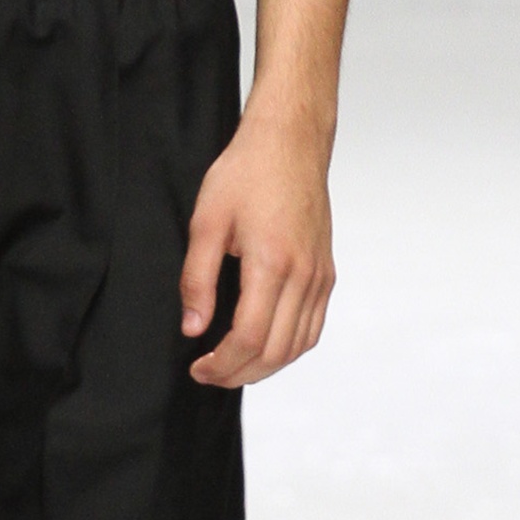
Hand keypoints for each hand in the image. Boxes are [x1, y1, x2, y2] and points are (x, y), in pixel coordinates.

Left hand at [179, 112, 335, 388]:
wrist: (289, 144)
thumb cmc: (247, 174)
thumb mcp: (206, 222)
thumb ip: (196, 280)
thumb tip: (193, 328)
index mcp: (272, 263)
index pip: (248, 338)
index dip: (221, 364)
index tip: (198, 368)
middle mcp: (304, 276)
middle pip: (275, 351)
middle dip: (239, 373)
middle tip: (209, 375)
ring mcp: (320, 276)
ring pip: (298, 345)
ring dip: (264, 366)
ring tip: (232, 366)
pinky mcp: (326, 272)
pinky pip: (312, 327)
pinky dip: (289, 348)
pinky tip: (264, 347)